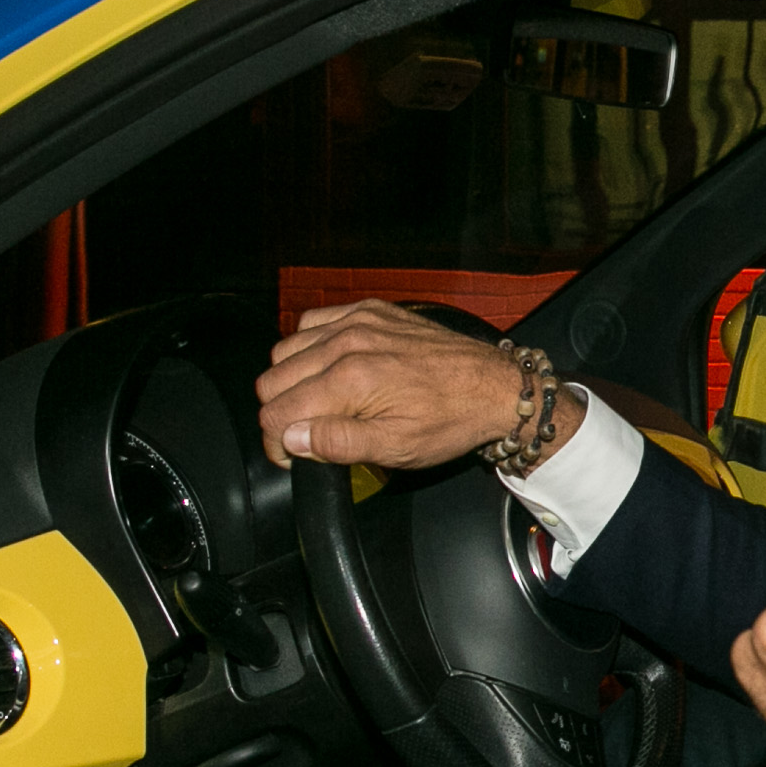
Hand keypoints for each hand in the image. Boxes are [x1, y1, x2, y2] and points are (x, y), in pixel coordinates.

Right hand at [254, 299, 584, 468]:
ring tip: (319, 403)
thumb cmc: (451, 419)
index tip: (295, 456)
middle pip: (272, 380)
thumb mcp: (396, 447)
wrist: (494, 386)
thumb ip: (337, 443)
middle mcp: (346, 343)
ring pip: (286, 350)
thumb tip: (292, 439)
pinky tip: (329, 367)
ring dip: (291, 380)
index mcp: (350, 380)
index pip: (276, 412)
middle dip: (280, 413)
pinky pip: (313, 322)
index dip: (278, 443)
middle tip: (306, 434)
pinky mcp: (369, 310)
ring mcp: (357, 321)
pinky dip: (309, 346)